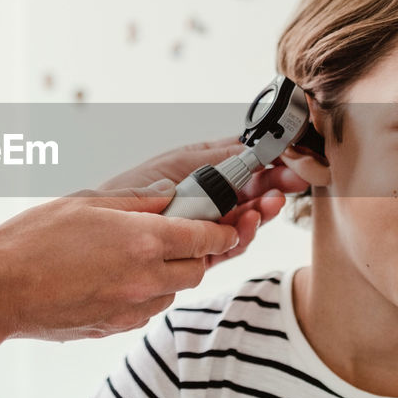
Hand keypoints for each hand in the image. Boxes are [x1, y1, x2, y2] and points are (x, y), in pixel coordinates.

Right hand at [0, 183, 239, 341]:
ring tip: (139, 258)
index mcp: (144, 241)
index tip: (226, 227)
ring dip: (169, 276)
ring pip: (172, 293)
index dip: (223, 231)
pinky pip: (145, 311)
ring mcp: (130, 309)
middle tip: (180, 239)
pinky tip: (117, 279)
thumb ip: (139, 201)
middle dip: (197, 254)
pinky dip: (145, 295)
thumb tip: (171, 196)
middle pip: (198, 270)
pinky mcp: (112, 328)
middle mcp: (145, 279)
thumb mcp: (89, 203)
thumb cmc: (33, 239)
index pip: (207, 238)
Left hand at [100, 138, 309, 267]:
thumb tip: (252, 144)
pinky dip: (244, 234)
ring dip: (263, 211)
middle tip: (292, 183)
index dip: (269, 162)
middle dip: (273, 187)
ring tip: (272, 203)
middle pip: (252, 193)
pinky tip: (250, 221)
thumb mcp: (180, 163)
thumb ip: (218, 156)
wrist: (106, 228)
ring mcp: (207, 227)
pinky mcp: (202, 252)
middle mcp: (209, 200)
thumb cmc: (134, 189)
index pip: (245, 165)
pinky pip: (231, 245)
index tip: (289, 159)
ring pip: (246, 220)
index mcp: (204, 172)